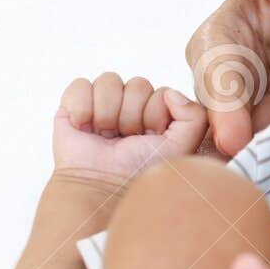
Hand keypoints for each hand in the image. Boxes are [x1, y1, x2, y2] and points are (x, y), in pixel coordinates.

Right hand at [52, 74, 207, 187]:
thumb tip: (170, 92)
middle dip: (132, 116)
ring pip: (110, 81)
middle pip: (138, 85)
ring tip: (106, 136)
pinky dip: (82, 107)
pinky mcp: (74, 105)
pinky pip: (81, 85)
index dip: (156, 115)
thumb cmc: (140, 171)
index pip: (162, 92)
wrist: (100, 187)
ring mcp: (103, 104)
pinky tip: (85, 127)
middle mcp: (131, 106)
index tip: (149, 138)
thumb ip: (194, 117)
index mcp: (157, 114)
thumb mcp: (180, 147)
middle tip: (126, 139)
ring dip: (108, 113)